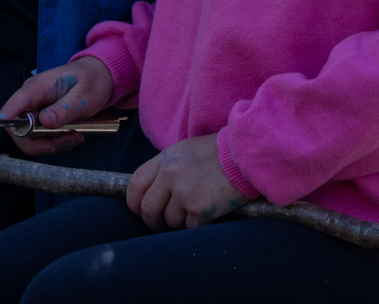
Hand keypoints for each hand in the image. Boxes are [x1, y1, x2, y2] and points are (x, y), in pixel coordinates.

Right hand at [0, 57, 114, 156]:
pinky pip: (41, 139)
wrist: (99, 78)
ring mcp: (35, 110)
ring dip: (52, 144)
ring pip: (30, 138)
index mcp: (39, 86)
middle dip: (39, 142)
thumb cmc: (91, 81)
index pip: (17, 101)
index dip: (7, 115)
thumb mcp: (83, 96)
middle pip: (18, 128)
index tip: (4, 125)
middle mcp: (32, 99)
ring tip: (75, 136)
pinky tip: (73, 135)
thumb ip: (64, 109)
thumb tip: (44, 121)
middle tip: (66, 140)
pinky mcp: (41, 120)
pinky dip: (57, 143)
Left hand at [126, 133, 247, 230]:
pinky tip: (207, 214)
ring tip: (194, 211)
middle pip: (148, 208)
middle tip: (161, 225)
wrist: (245, 156)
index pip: (135, 184)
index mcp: (165, 159)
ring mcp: (184, 193)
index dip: (134, 202)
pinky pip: (189, 227)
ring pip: (170, 221)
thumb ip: (167, 168)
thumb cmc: (218, 153)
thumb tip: (154, 191)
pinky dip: (197, 225)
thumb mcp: (186, 151)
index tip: (139, 211)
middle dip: (152, 221)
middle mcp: (170, 175)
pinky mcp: (200, 209)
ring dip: (180, 222)